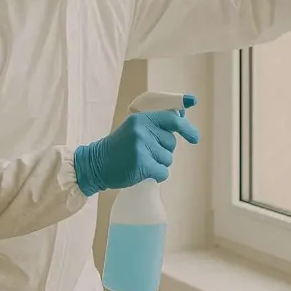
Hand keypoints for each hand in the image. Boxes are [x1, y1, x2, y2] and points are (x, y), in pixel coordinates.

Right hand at [74, 110, 200, 195]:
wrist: (96, 164)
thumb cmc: (119, 147)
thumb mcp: (135, 128)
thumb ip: (156, 123)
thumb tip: (182, 114)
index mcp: (142, 118)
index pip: (172, 119)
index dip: (187, 128)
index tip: (195, 138)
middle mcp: (142, 130)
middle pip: (171, 144)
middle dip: (163, 150)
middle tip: (144, 152)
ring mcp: (141, 147)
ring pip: (168, 159)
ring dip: (159, 164)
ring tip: (140, 162)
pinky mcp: (141, 164)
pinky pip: (163, 172)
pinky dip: (157, 175)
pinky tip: (143, 172)